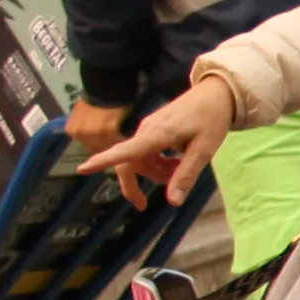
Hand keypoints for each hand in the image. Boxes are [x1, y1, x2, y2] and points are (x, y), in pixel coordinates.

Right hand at [78, 81, 233, 207]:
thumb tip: (172, 202)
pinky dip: (159, 163)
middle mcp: (147, 131)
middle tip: (141, 205)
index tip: (82, 169)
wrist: (216, 94)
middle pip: (129, 162)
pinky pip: (148, 153)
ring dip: (155, 172)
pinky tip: (178, 162)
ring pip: (141, 160)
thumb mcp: (205, 150)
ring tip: (181, 170)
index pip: (126, 151)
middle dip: (134, 184)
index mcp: (157, 134)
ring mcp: (149, 130)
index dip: (103, 161)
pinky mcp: (154, 130)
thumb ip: (186, 175)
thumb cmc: (212, 119)